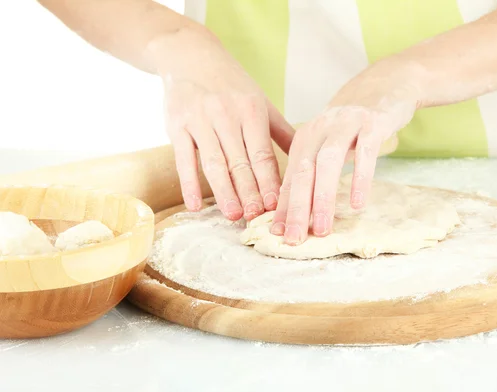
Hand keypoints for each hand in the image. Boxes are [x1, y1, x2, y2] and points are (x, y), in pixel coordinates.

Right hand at [158, 30, 293, 220]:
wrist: (190, 55)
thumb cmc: (231, 84)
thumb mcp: (259, 102)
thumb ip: (281, 132)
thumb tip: (307, 158)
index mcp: (252, 111)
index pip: (262, 154)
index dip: (269, 181)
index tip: (275, 205)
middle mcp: (226, 115)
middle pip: (239, 162)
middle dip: (249, 192)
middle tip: (255, 217)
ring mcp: (200, 120)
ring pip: (214, 163)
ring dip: (224, 192)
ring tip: (233, 215)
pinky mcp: (176, 125)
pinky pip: (183, 159)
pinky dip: (188, 184)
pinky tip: (193, 206)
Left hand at [271, 58, 420, 244]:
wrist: (387, 83)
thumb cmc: (353, 122)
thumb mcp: (327, 141)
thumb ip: (312, 168)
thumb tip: (295, 207)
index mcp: (305, 138)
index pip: (290, 177)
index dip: (283, 206)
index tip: (277, 233)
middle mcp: (321, 130)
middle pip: (303, 172)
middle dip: (296, 208)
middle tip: (294, 238)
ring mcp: (346, 125)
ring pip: (328, 163)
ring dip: (322, 198)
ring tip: (322, 228)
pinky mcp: (372, 123)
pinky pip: (365, 153)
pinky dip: (359, 179)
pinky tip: (357, 203)